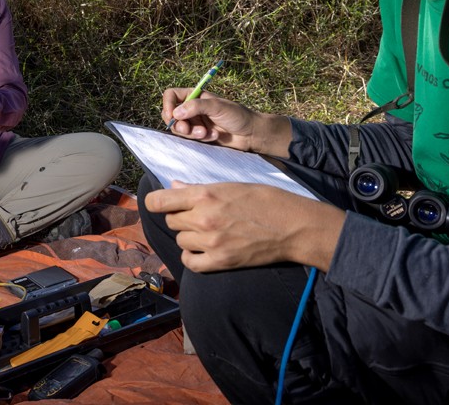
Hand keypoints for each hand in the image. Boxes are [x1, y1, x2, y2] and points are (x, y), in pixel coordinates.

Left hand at [145, 181, 344, 272]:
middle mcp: (203, 218)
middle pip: (171, 221)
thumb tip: (173, 187)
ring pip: (181, 241)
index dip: (154, 203)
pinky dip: (193, 257)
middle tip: (199, 216)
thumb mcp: (231, 186)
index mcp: (205, 195)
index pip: (158, 201)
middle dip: (181, 218)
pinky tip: (203, 251)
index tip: (159, 204)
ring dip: (189, 237)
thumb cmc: (266, 200)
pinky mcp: (221, 261)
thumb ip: (198, 189)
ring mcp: (211, 242)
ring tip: (208, 232)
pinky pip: (190, 262)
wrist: (294, 226)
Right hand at [162, 89, 289, 155]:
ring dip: (191, 133)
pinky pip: (190, 138)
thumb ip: (196, 107)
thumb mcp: (218, 107)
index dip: (168, 105)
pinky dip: (200, 138)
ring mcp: (196, 122)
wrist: (251, 134)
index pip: (172, 95)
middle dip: (179, 124)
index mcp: (196, 95)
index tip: (172, 116)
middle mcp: (193, 108)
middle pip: (172, 114)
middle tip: (188, 130)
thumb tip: (176, 113)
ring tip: (206, 134)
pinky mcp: (200, 135)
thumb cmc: (238, 116)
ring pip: (179, 128)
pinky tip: (214, 137)